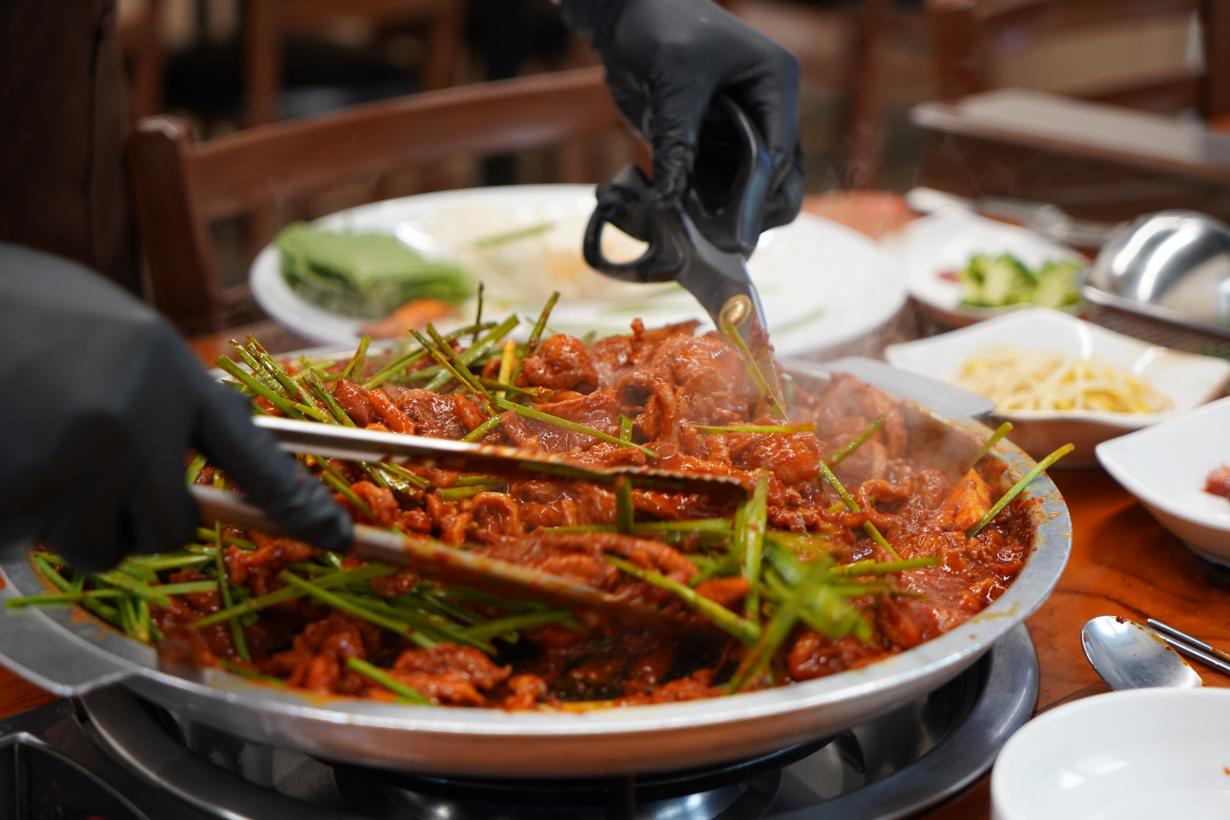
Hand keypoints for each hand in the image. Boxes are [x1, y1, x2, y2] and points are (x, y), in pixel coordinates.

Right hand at [0, 244, 351, 570]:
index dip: (296, 502)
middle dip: (141, 516)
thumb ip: (173, 382)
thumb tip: (233, 417)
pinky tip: (2, 456)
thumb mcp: (118, 329)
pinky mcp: (13, 503)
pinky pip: (35, 542)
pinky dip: (18, 518)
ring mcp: (72, 468)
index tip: (338, 535)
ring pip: (104, 548)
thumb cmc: (19, 308)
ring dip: (76, 523)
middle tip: (95, 472)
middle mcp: (133, 425)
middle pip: (175, 527)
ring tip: (35, 454)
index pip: (251, 453)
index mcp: (167, 373)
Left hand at [563, 0, 802, 237]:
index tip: (738, 233)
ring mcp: (739, 132)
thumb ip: (676, 138)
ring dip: (721, 216)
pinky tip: (675, 222)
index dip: (760, 195)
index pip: (780, 153)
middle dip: (748, 213)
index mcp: (774, 84)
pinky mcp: (710, 145)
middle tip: (718, 244)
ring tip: (692, 237)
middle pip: (776, 180)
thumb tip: (672, 198)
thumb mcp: (673, 80)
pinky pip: (713, 187)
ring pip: (745, 191)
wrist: (628, 16)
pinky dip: (697, 207)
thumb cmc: (660, 27)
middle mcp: (766, 112)